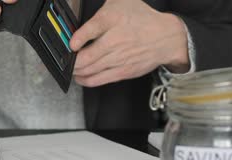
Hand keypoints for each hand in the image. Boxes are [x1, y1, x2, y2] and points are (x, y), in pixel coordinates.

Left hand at [70, 0, 189, 86]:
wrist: (166, 37)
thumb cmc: (142, 20)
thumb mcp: (121, 3)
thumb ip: (100, 10)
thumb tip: (80, 21)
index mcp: (113, 19)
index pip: (92, 29)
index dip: (78, 38)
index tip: (70, 44)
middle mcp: (115, 40)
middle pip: (86, 56)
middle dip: (71, 61)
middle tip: (65, 60)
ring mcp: (119, 58)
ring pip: (90, 70)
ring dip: (76, 71)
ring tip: (70, 68)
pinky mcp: (123, 71)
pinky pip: (99, 79)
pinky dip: (86, 80)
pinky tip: (80, 77)